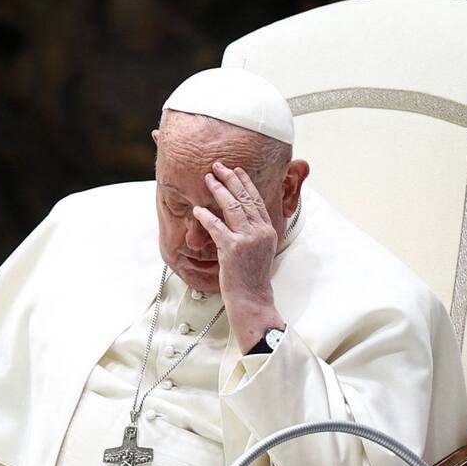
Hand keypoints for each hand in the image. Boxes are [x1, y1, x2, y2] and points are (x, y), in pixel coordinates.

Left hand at [193, 162, 284, 351]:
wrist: (252, 300)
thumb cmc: (252, 278)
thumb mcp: (260, 250)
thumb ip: (253, 232)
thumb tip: (239, 217)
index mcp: (268, 230)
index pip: (257, 200)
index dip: (245, 182)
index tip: (236, 170)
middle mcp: (260, 231)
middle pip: (245, 198)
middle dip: (230, 179)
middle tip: (218, 166)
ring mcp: (248, 240)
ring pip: (233, 207)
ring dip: (219, 190)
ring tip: (208, 179)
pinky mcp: (232, 249)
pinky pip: (217, 226)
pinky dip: (206, 216)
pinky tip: (198, 209)